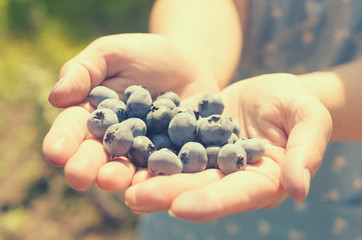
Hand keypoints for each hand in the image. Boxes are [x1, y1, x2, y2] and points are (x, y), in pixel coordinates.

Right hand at [42, 33, 217, 190]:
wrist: (188, 67)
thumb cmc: (145, 56)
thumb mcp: (113, 53)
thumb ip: (84, 70)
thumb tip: (56, 97)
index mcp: (94, 114)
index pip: (74, 128)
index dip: (64, 140)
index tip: (55, 153)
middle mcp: (116, 138)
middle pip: (99, 153)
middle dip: (88, 165)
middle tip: (78, 177)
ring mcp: (144, 150)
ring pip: (129, 166)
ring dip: (119, 175)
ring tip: (111, 181)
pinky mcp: (172, 155)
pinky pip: (166, 167)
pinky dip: (159, 175)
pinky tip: (153, 181)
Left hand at [124, 73, 332, 221]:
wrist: (270, 90)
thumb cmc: (296, 102)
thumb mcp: (309, 119)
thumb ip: (305, 152)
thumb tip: (298, 190)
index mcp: (261, 179)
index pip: (235, 195)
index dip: (209, 203)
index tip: (181, 208)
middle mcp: (230, 177)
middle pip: (198, 188)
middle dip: (167, 193)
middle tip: (134, 196)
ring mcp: (209, 161)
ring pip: (178, 172)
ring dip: (149, 178)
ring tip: (118, 180)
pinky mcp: (192, 142)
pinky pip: (169, 148)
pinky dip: (147, 151)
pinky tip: (123, 151)